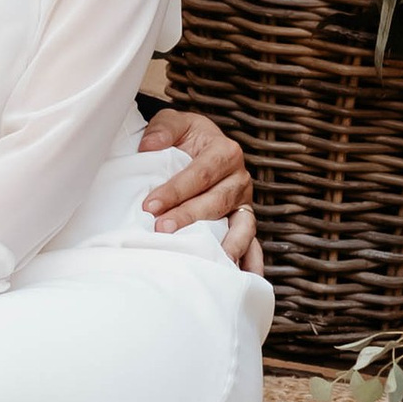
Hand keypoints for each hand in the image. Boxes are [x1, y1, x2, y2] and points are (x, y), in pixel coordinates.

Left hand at [140, 104, 262, 272]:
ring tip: (210, 262)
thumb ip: (163, 129)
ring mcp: (244, 204)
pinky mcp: (244, 223)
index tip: (149, 206)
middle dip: (189, 217)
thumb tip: (149, 146)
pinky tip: (244, 279)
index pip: (201, 173)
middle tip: (161, 230)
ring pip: (241, 226)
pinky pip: (253, 244)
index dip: (175, 190)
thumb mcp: (173, 122)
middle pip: (217, 202)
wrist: (200, 146)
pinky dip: (251, 262)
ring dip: (225, 246)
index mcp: (225, 152)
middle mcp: (240, 179)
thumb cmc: (185, 137)